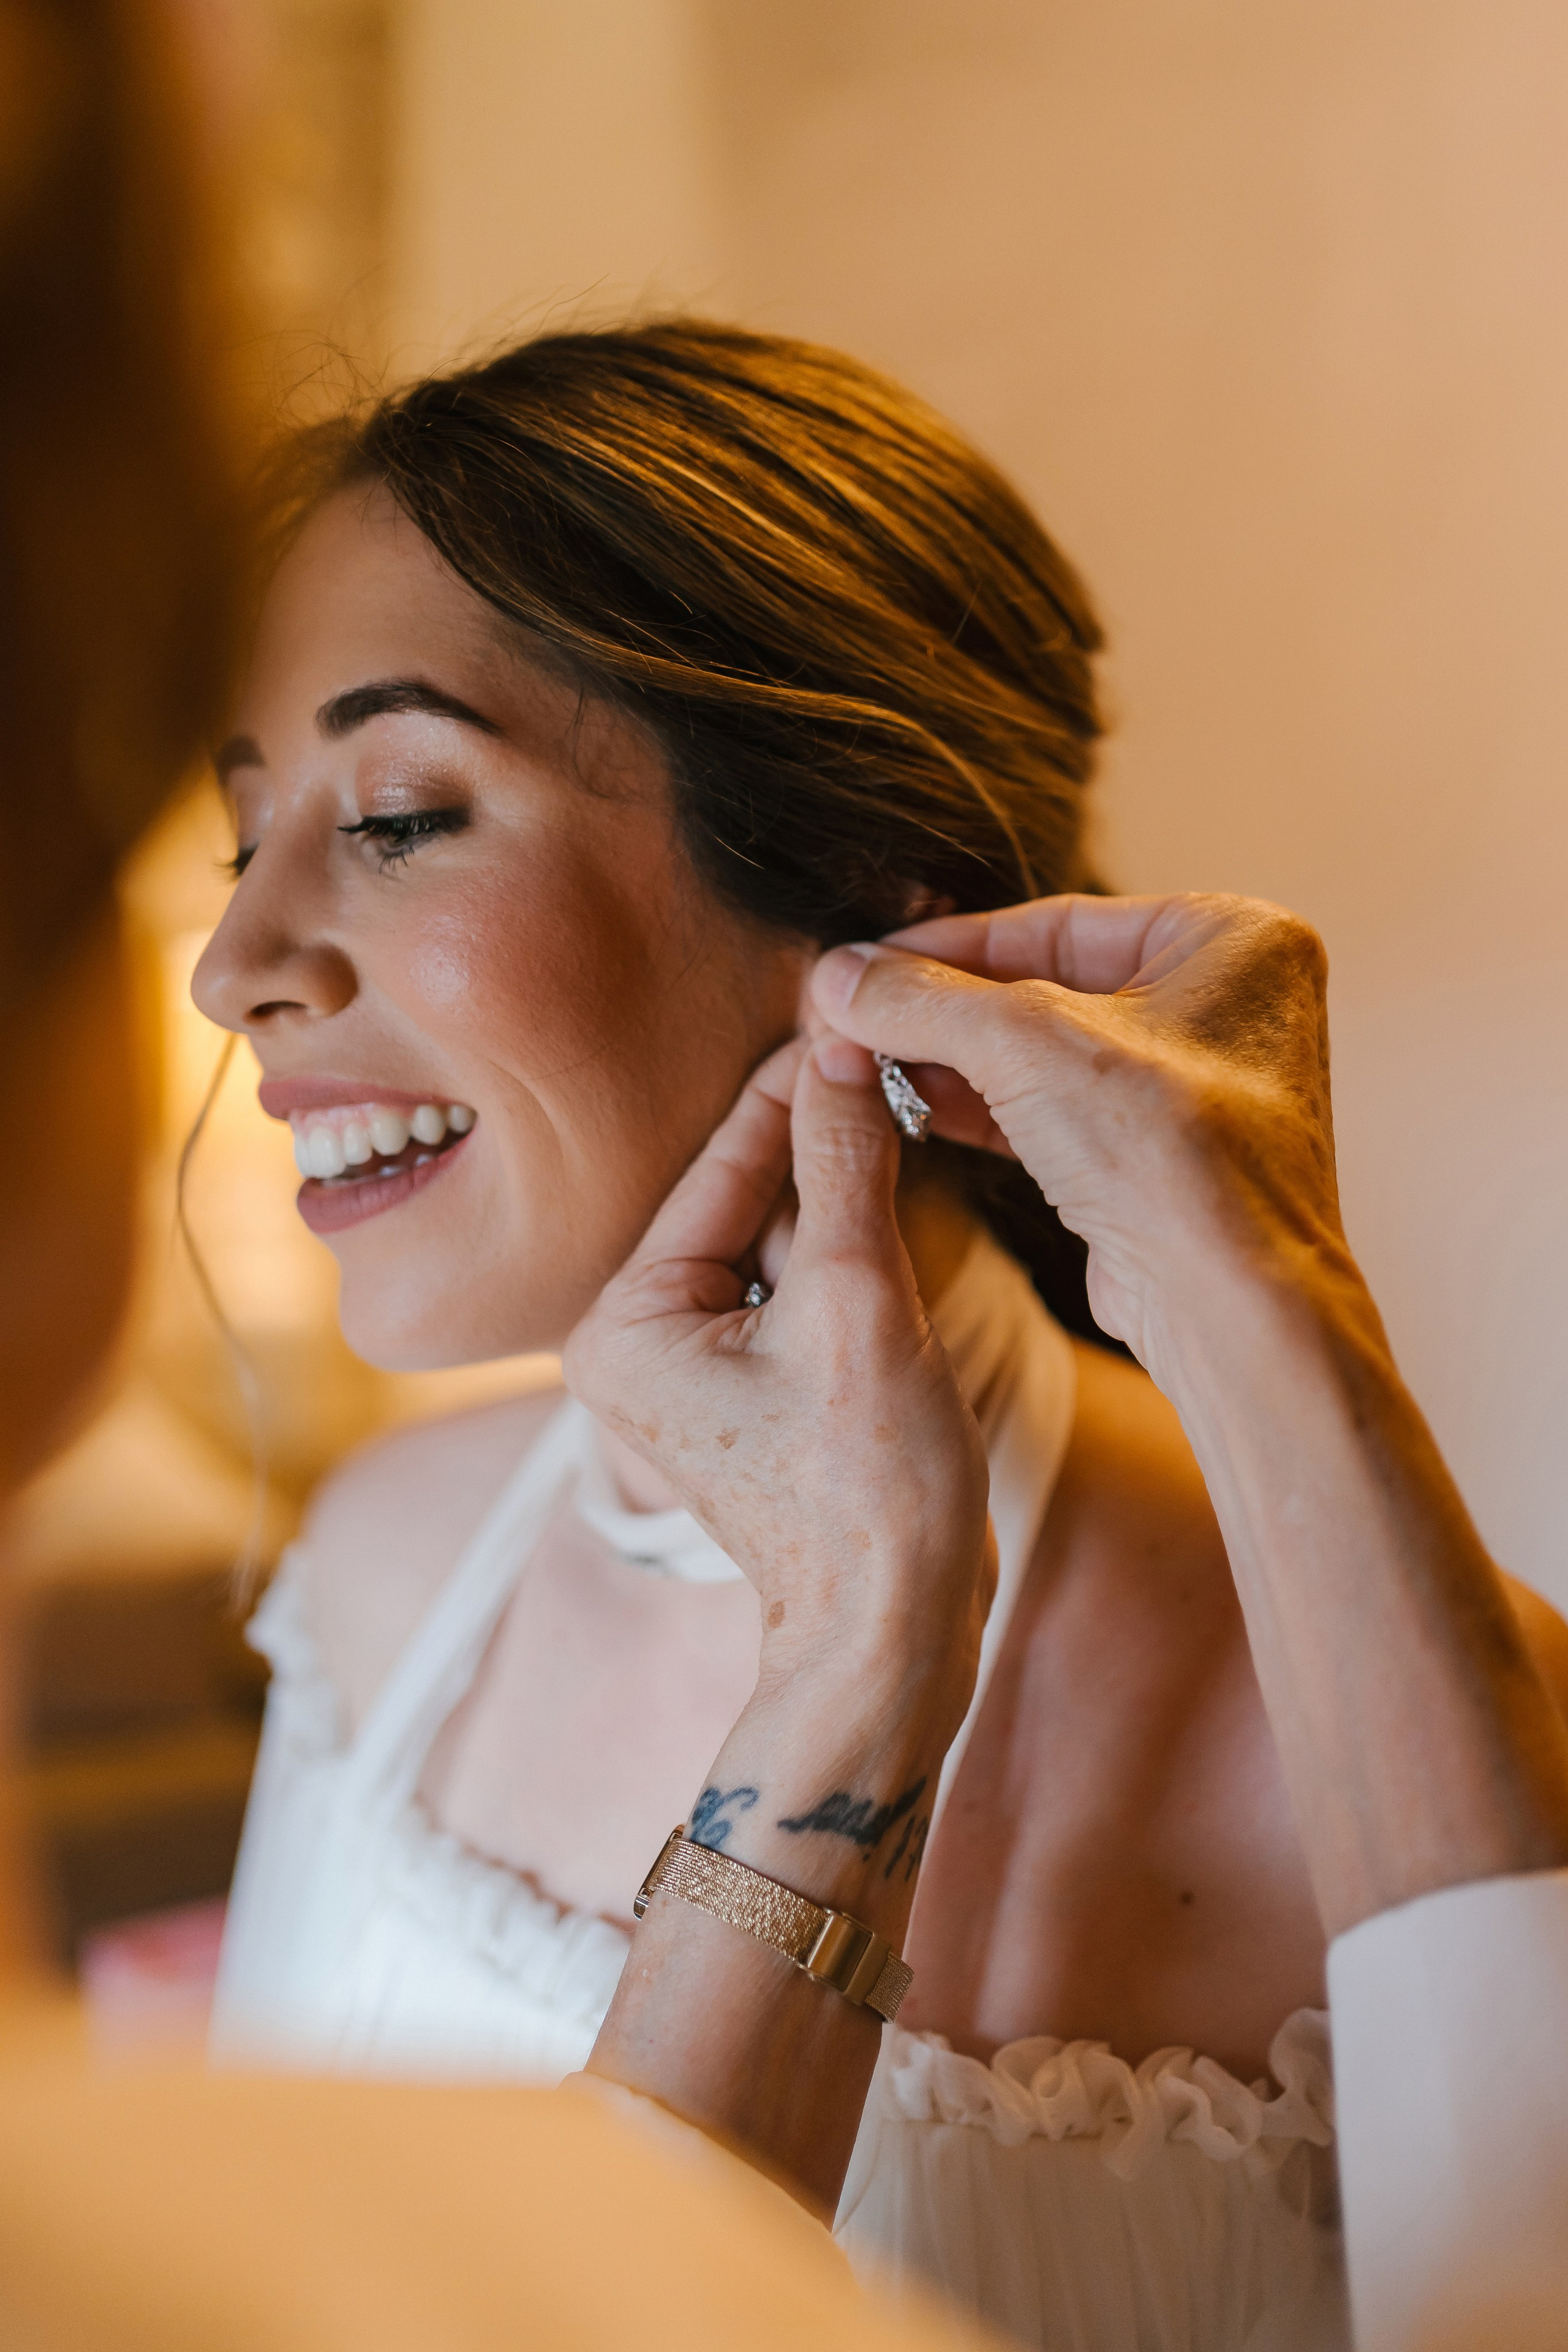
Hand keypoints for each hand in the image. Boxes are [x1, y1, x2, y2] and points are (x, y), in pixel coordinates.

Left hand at [564, 1035, 991, 1725]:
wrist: (893, 1632)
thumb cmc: (867, 1490)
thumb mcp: (858, 1305)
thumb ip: (844, 1168)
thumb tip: (841, 1050)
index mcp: (624, 1323)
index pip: (719, 1170)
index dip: (791, 1088)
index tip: (843, 1008)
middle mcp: (636, 1342)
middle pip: (745, 1202)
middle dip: (819, 1141)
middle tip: (882, 1046)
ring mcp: (691, 1370)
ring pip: (780, 1241)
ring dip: (845, 1196)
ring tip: (903, 1112)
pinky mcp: (748, 1389)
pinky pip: (797, 1290)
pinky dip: (850, 1254)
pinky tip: (901, 1206)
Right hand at [812, 892, 1349, 1378]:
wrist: (1227, 1305)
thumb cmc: (1172, 1156)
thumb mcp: (1027, 1046)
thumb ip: (923, 1000)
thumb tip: (835, 975)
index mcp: (1229, 936)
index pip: (1053, 923)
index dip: (943, 946)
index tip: (860, 963)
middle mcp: (1225, 999)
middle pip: (1044, 983)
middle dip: (942, 1009)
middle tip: (850, 1018)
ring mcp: (1194, 1083)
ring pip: (1043, 1052)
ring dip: (951, 1060)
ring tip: (864, 1063)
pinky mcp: (1156, 1155)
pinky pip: (1053, 1109)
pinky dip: (981, 1107)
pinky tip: (908, 1105)